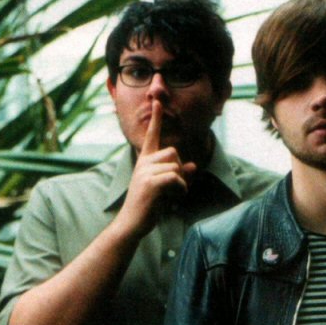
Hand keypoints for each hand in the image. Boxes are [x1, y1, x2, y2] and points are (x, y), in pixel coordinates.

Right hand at [119, 101, 196, 237]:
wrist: (132, 222)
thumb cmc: (149, 205)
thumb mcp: (166, 187)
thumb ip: (179, 175)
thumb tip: (193, 165)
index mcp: (145, 161)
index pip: (152, 136)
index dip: (156, 119)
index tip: (158, 102)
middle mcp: (144, 162)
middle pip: (173, 153)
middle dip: (179, 170)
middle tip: (172, 187)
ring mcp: (145, 171)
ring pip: (176, 167)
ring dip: (181, 184)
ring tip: (170, 195)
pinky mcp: (150, 183)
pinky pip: (176, 178)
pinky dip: (180, 189)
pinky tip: (172, 199)